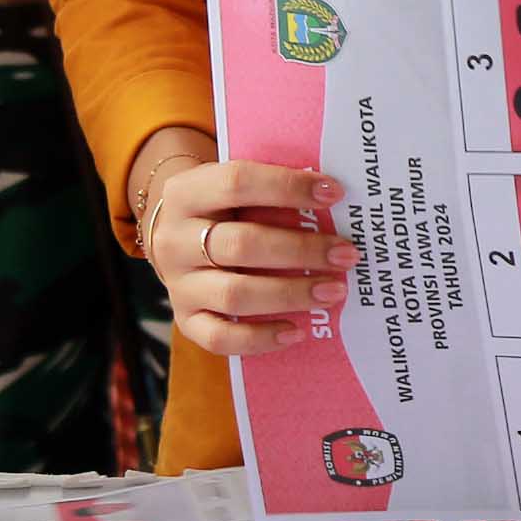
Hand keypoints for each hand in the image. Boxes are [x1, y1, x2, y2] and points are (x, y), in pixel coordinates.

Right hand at [130, 134, 353, 360]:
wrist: (175, 238)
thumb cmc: (221, 208)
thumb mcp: (231, 188)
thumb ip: (269, 189)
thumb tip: (332, 197)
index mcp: (186, 192)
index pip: (237, 183)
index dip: (288, 187)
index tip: (334, 193)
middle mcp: (174, 239)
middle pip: (242, 244)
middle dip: (301, 250)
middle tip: (346, 254)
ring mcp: (178, 283)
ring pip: (235, 294)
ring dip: (291, 293)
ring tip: (333, 291)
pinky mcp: (185, 319)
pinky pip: (220, 338)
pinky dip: (261, 338)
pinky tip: (297, 331)